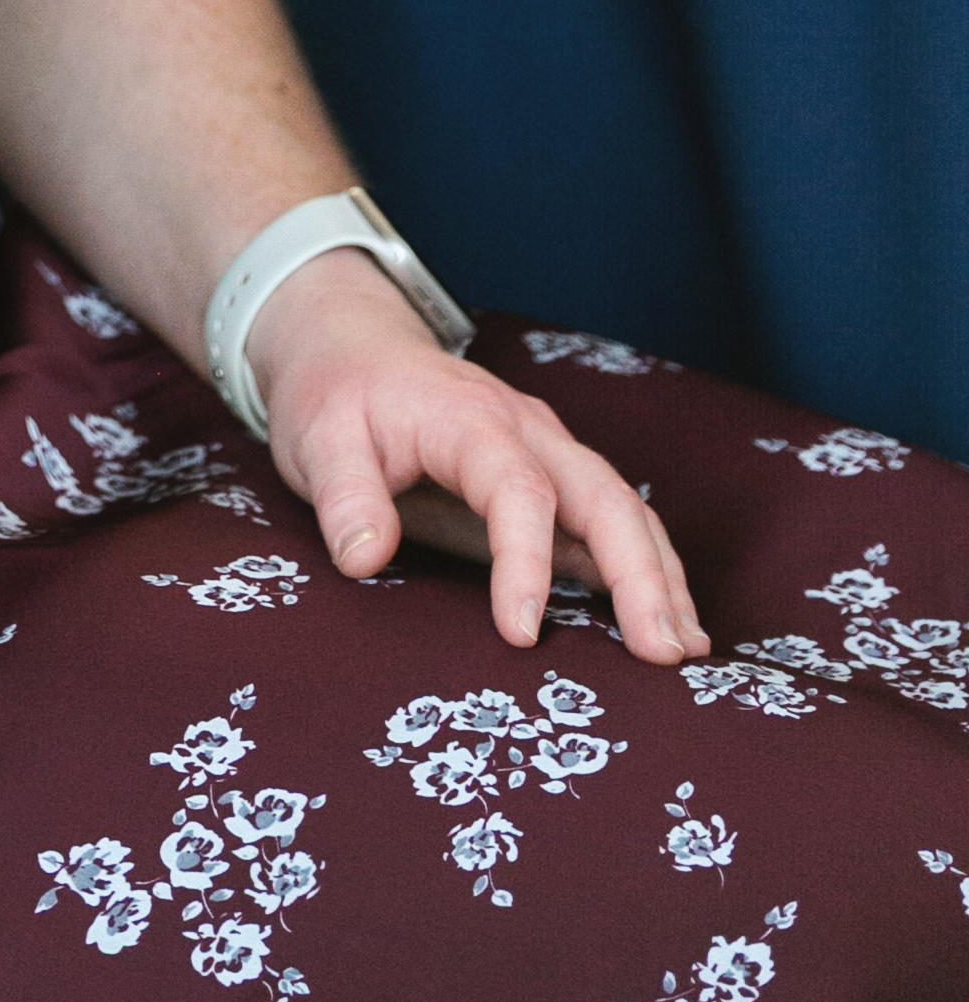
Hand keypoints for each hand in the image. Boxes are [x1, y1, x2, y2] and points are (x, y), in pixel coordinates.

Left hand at [245, 251, 711, 667]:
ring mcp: (547, 452)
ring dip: (659, 577)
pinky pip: (612, 521)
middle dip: (640, 575)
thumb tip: (365, 561)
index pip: (517, 489)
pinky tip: (669, 624)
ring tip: (685, 652)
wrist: (351, 347)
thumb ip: (344, 496)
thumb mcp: (317, 439)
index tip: (521, 632)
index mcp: (470, 419)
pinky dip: (648, 569)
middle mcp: (526, 431)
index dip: (526, 561)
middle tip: (661, 654)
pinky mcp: (550, 480)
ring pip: (623, 509)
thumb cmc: (335, 395)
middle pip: (603, 496)